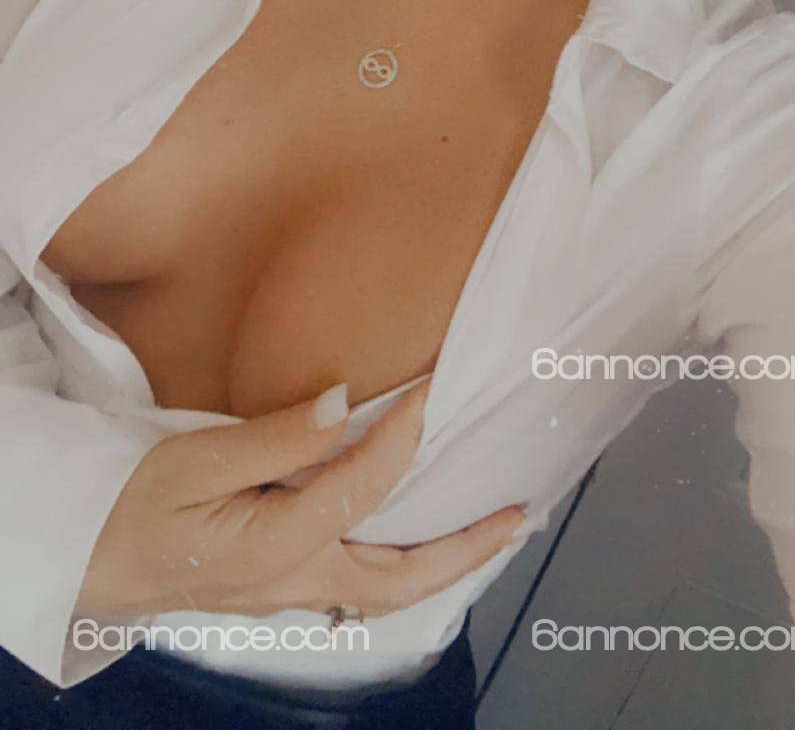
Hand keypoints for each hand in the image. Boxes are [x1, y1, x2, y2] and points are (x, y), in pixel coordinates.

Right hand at [75, 381, 525, 620]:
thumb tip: (342, 404)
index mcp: (271, 545)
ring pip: (385, 591)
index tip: (433, 390)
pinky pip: (358, 586)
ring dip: (442, 565)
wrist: (86, 558)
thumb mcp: (188, 459)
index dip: (402, 438)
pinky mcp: (278, 589)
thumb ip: (272, 435)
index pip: (362, 490)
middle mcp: (292, 580)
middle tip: (518, 514)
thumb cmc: (127, 504)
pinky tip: (414, 542)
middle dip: (467, 549)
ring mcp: (287, 593)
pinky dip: (402, 569)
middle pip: (402, 579)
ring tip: (486, 528)